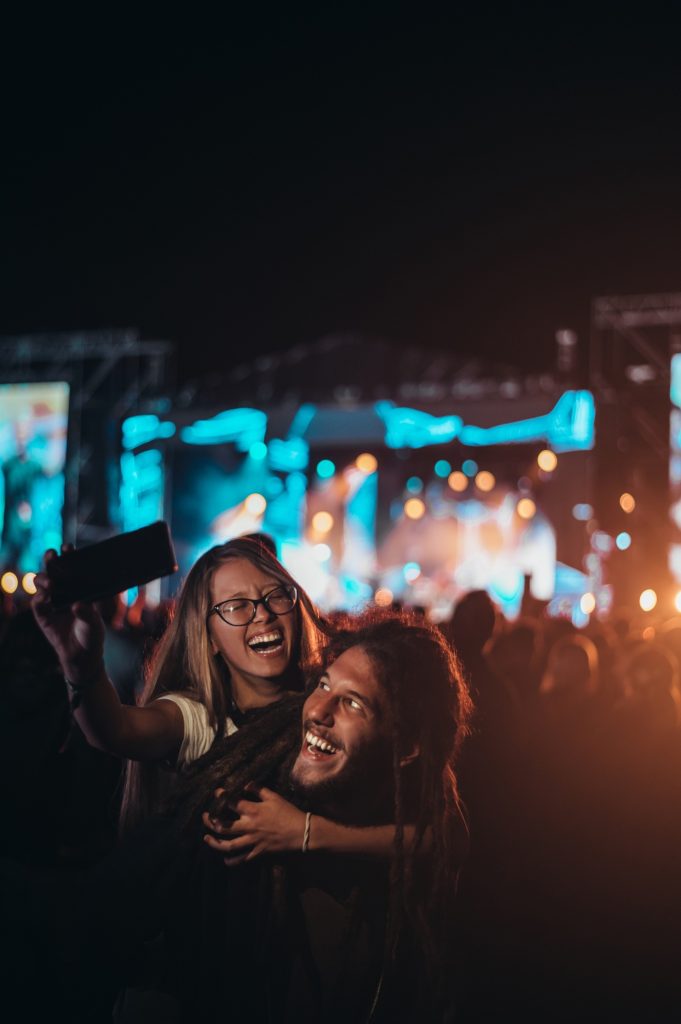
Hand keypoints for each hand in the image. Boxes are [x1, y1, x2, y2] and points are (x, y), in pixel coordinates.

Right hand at [32, 548, 105, 685]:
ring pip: (41, 584)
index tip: (68, 547)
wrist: (83, 657)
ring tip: (50, 582)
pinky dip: (39, 599)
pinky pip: (37, 604)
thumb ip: (88, 613)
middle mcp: (63, 591)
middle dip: (51, 560)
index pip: (72, 566)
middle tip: (53, 555)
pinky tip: (44, 598)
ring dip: (43, 579)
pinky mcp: (43, 616)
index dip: (68, 555)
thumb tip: (77, 604)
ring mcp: (51, 602)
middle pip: (53, 570)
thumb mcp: (94, 623)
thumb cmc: (92, 635)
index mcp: (78, 587)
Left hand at [202, 786, 306, 865]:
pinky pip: (242, 859)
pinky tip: (225, 860)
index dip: (222, 796)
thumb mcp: (275, 797)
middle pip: (224, 825)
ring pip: (228, 845)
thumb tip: (246, 784)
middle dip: (211, 821)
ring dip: (215, 842)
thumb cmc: (289, 813)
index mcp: (253, 811)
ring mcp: (252, 841)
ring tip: (206, 838)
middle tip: (205, 816)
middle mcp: (249, 827)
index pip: (232, 803)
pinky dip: (232, 861)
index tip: (217, 793)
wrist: (302, 832)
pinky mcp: (258, 852)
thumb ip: (259, 790)